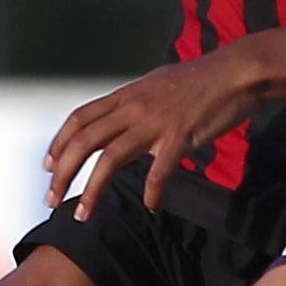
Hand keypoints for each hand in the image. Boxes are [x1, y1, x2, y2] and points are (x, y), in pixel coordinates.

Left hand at [44, 43, 270, 218]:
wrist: (237, 72)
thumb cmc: (202, 78)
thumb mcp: (157, 83)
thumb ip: (136, 102)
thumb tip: (122, 115)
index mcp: (127, 95)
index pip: (79, 118)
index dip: (58, 143)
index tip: (48, 166)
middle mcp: (134, 107)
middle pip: (85, 141)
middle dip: (62, 173)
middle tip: (51, 199)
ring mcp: (156, 122)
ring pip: (111, 159)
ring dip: (92, 190)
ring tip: (83, 214)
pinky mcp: (180, 137)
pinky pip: (159, 172)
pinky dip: (151, 193)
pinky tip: (151, 207)